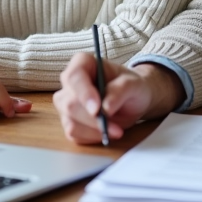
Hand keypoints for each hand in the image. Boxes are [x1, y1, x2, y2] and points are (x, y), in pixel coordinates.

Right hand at [53, 54, 183, 144]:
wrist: (134, 100)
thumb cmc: (132, 86)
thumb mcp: (134, 84)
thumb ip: (121, 90)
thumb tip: (106, 107)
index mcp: (83, 63)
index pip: (74, 77)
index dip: (83, 94)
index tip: (97, 109)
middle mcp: (71, 83)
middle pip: (70, 104)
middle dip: (92, 119)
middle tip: (115, 127)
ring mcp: (67, 103)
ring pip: (70, 122)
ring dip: (94, 131)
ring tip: (116, 130)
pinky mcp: (70, 121)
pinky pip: (74, 134)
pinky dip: (92, 137)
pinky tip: (106, 133)